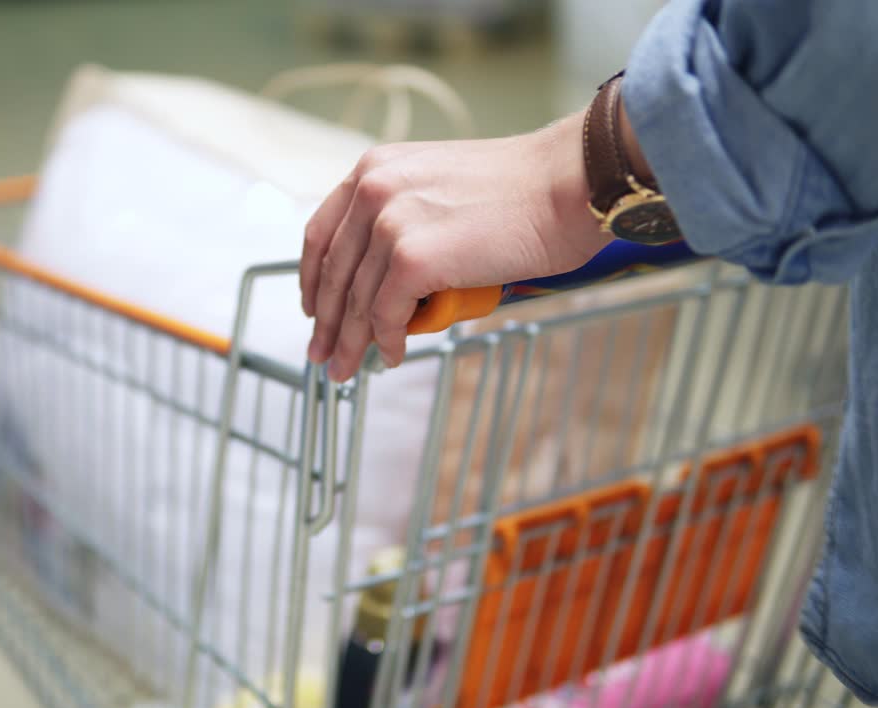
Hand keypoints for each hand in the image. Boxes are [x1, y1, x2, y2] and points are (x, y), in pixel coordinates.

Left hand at [300, 110, 609, 381]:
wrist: (565, 185)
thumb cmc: (521, 192)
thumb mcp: (438, 186)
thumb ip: (403, 216)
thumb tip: (385, 274)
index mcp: (374, 169)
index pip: (322, 232)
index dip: (312, 278)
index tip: (312, 308)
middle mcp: (373, 190)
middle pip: (333, 272)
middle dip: (325, 321)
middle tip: (322, 352)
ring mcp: (390, 223)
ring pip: (356, 300)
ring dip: (351, 342)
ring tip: (349, 368)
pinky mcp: (411, 258)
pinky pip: (385, 315)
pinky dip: (387, 342)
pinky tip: (394, 355)